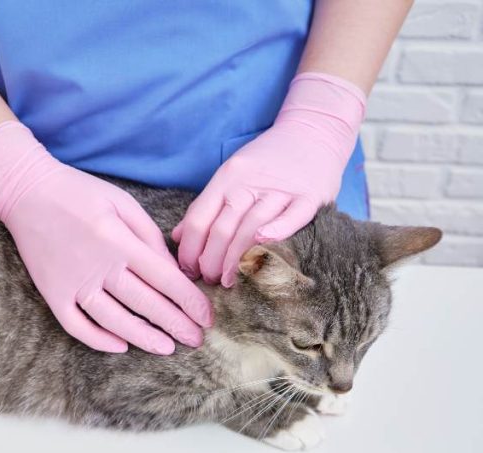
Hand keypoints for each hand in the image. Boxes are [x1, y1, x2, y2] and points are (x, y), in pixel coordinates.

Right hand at [0, 121, 212, 353]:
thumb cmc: (80, 193)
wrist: (27, 192)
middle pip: (145, 304)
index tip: (206, 317)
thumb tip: (172, 269)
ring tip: (166, 348)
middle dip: (175, 324)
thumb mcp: (122, 202)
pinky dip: (97, 339)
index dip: (189, 301)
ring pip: (114, 321)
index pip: (165, 280)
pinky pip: (76, 325)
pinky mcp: (52, 293)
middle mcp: (98, 266)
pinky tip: (119, 346)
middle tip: (196, 340)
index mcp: (120, 242)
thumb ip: (149, 235)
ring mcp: (73, 283)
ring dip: (143, 338)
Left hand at [172, 72, 365, 286]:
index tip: (188, 270)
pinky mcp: (310, 196)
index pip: (199, 219)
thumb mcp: (230, 175)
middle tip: (209, 281)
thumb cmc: (267, 160)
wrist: (313, 131)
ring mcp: (280, 189)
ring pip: (252, 226)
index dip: (190, 249)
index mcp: (227, 178)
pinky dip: (277, 231)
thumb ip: (205, 206)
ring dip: (237, 258)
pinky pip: (293, 217)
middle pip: (223, 228)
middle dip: (211, 260)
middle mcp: (250, 183)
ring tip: (228, 281)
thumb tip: (178, 236)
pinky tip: (263, 246)